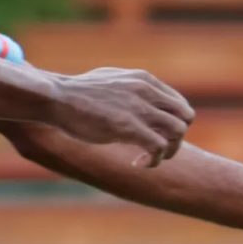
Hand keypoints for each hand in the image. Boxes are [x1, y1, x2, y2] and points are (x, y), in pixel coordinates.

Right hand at [48, 68, 193, 165]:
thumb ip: (131, 86)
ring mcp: (139, 108)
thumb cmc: (78, 92)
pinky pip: (159, 147)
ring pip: (178, 132)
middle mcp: (147, 91)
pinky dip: (154, 160)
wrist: (57, 97)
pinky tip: (137, 164)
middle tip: (156, 150)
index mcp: (145, 79)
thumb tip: (137, 94)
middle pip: (185, 117)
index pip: (179, 104)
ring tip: (147, 159)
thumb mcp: (111, 79)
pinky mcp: (128, 127)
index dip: (172, 124)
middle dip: (175, 138)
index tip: (154, 136)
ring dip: (168, 152)